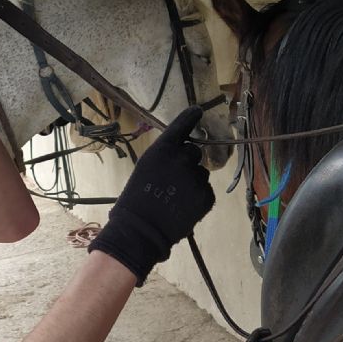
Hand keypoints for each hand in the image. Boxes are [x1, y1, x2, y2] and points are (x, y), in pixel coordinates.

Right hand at [89, 106, 214, 284]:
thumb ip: (165, 156)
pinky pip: (206, 191)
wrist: (141, 230)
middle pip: (194, 152)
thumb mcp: (145, 168)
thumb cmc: (135, 200)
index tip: (198, 111)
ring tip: (175, 198)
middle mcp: (182, 159)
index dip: (191, 117)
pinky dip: (198, 197)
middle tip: (173, 179)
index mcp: (163, 149)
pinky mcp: (206, 197)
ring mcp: (196, 178)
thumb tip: (183, 151)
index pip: (182, 125)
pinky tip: (183, 207)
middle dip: (187, 162)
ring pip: (201, 173)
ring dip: (193, 181)